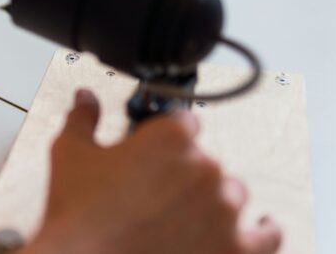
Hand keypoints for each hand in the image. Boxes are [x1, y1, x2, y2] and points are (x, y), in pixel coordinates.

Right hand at [26, 90, 281, 253]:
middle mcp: (205, 168)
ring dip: (213, 202)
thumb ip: (83, 118)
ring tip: (184, 218)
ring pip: (232, 195)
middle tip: (154, 194)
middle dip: (183, 174)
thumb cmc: (79, 217)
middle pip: (206, 161)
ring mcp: (225, 211)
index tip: (158, 148)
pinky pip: (266, 236)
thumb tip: (85, 97)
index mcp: (170, 138)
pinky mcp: (236, 250)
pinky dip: (264, 230)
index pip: (184, 122)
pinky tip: (262, 226)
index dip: (167, 136)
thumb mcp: (69, 154)